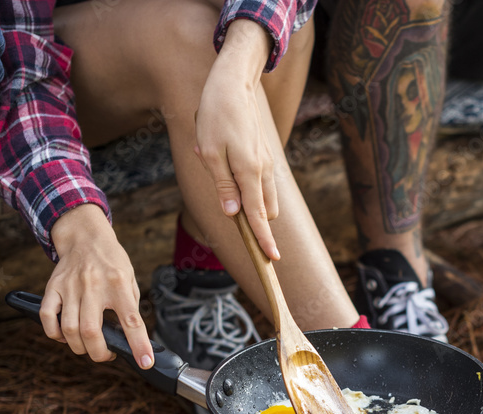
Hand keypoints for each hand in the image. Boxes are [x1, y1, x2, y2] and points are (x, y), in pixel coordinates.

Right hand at [44, 204, 153, 368]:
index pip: (131, 321)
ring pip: (69, 329)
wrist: (85, 235)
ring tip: (88, 346)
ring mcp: (70, 287)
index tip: (145, 362)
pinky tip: (65, 336)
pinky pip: (47, 317)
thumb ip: (130, 306)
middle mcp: (93, 286)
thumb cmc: (111, 261)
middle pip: (91, 331)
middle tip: (106, 354)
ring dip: (79, 347)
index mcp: (118, 284)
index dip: (139, 345)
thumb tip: (131, 337)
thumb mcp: (130, 278)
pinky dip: (55, 334)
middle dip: (99, 353)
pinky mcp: (53, 287)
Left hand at [194, 19, 279, 260]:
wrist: (233, 85)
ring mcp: (267, 164)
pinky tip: (223, 160)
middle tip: (230, 210)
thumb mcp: (210, 153)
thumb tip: (234, 215)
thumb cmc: (216, 117)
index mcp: (249, 172)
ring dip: (249, 203)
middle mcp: (263, 171)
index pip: (257, 217)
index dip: (263, 240)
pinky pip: (260, 183)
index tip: (272, 260)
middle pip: (265, 213)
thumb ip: (223, 186)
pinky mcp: (265, 158)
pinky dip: (248, 187)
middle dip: (255, 223)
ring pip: (265, 199)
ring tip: (220, 172)